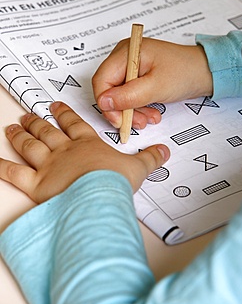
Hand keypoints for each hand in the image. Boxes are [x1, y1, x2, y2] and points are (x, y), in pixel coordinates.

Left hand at [0, 102, 169, 202]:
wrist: (100, 197)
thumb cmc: (114, 182)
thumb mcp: (137, 168)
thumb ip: (150, 157)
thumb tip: (164, 151)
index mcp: (87, 145)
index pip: (74, 124)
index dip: (65, 114)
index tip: (57, 106)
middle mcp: (65, 151)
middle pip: (48, 132)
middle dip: (38, 121)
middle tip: (30, 114)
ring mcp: (49, 165)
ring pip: (31, 145)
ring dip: (21, 135)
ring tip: (13, 127)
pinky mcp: (37, 184)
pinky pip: (15, 172)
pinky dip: (3, 166)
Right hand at [92, 38, 212, 128]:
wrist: (206, 72)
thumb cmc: (186, 71)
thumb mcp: (156, 87)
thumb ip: (128, 96)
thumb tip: (104, 102)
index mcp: (127, 52)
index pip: (102, 80)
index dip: (106, 103)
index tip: (118, 119)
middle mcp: (126, 57)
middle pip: (109, 88)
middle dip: (121, 109)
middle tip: (135, 122)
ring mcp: (132, 66)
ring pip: (119, 95)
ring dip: (131, 111)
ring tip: (148, 118)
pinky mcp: (138, 76)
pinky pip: (129, 95)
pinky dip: (137, 107)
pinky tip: (150, 113)